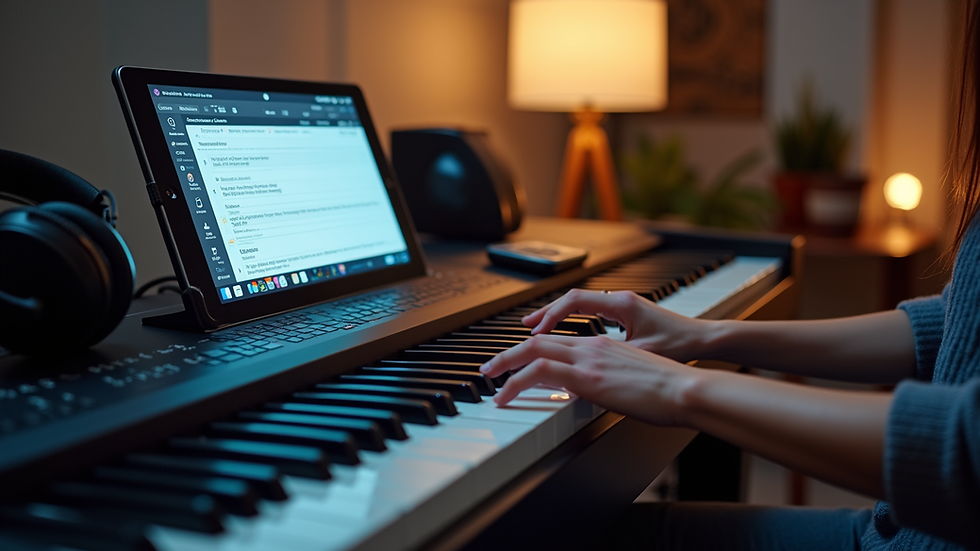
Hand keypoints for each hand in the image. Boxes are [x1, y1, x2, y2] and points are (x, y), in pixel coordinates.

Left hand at [479, 333, 701, 425]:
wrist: (686, 389)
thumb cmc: (670, 390)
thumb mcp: (634, 382)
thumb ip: (612, 383)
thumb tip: (599, 396)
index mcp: (603, 346)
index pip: (559, 341)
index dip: (534, 348)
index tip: (518, 360)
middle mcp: (592, 346)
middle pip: (539, 340)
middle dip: (509, 353)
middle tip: (490, 368)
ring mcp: (588, 359)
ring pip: (533, 351)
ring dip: (505, 365)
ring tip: (490, 381)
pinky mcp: (587, 377)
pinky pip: (539, 372)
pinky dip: (515, 382)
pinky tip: (505, 395)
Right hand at [523, 289, 714, 362]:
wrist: (707, 340)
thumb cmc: (681, 345)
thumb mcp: (641, 354)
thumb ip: (610, 359)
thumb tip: (581, 370)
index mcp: (620, 305)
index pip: (574, 302)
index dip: (550, 317)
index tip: (533, 333)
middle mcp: (620, 301)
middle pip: (572, 300)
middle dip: (545, 314)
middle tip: (523, 328)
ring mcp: (624, 306)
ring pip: (581, 305)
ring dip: (558, 317)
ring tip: (537, 331)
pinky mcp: (628, 316)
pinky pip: (592, 312)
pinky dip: (574, 321)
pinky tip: (567, 335)